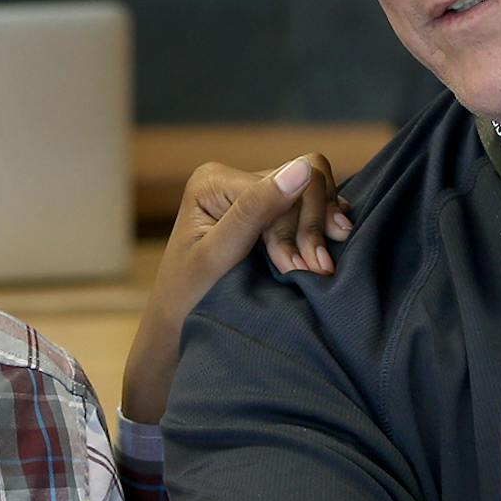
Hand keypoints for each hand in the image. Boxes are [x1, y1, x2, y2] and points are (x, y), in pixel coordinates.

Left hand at [121, 155, 351, 421]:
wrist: (179, 331)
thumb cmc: (189, 299)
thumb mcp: (220, 255)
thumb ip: (256, 211)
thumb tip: (301, 169)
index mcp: (214, 180)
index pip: (283, 181)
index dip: (299, 222)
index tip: (299, 268)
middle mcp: (234, 179)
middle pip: (304, 182)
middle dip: (311, 227)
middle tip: (316, 270)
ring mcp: (253, 196)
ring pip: (313, 195)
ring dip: (318, 232)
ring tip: (318, 270)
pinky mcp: (268, 215)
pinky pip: (310, 209)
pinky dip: (320, 232)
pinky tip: (322, 255)